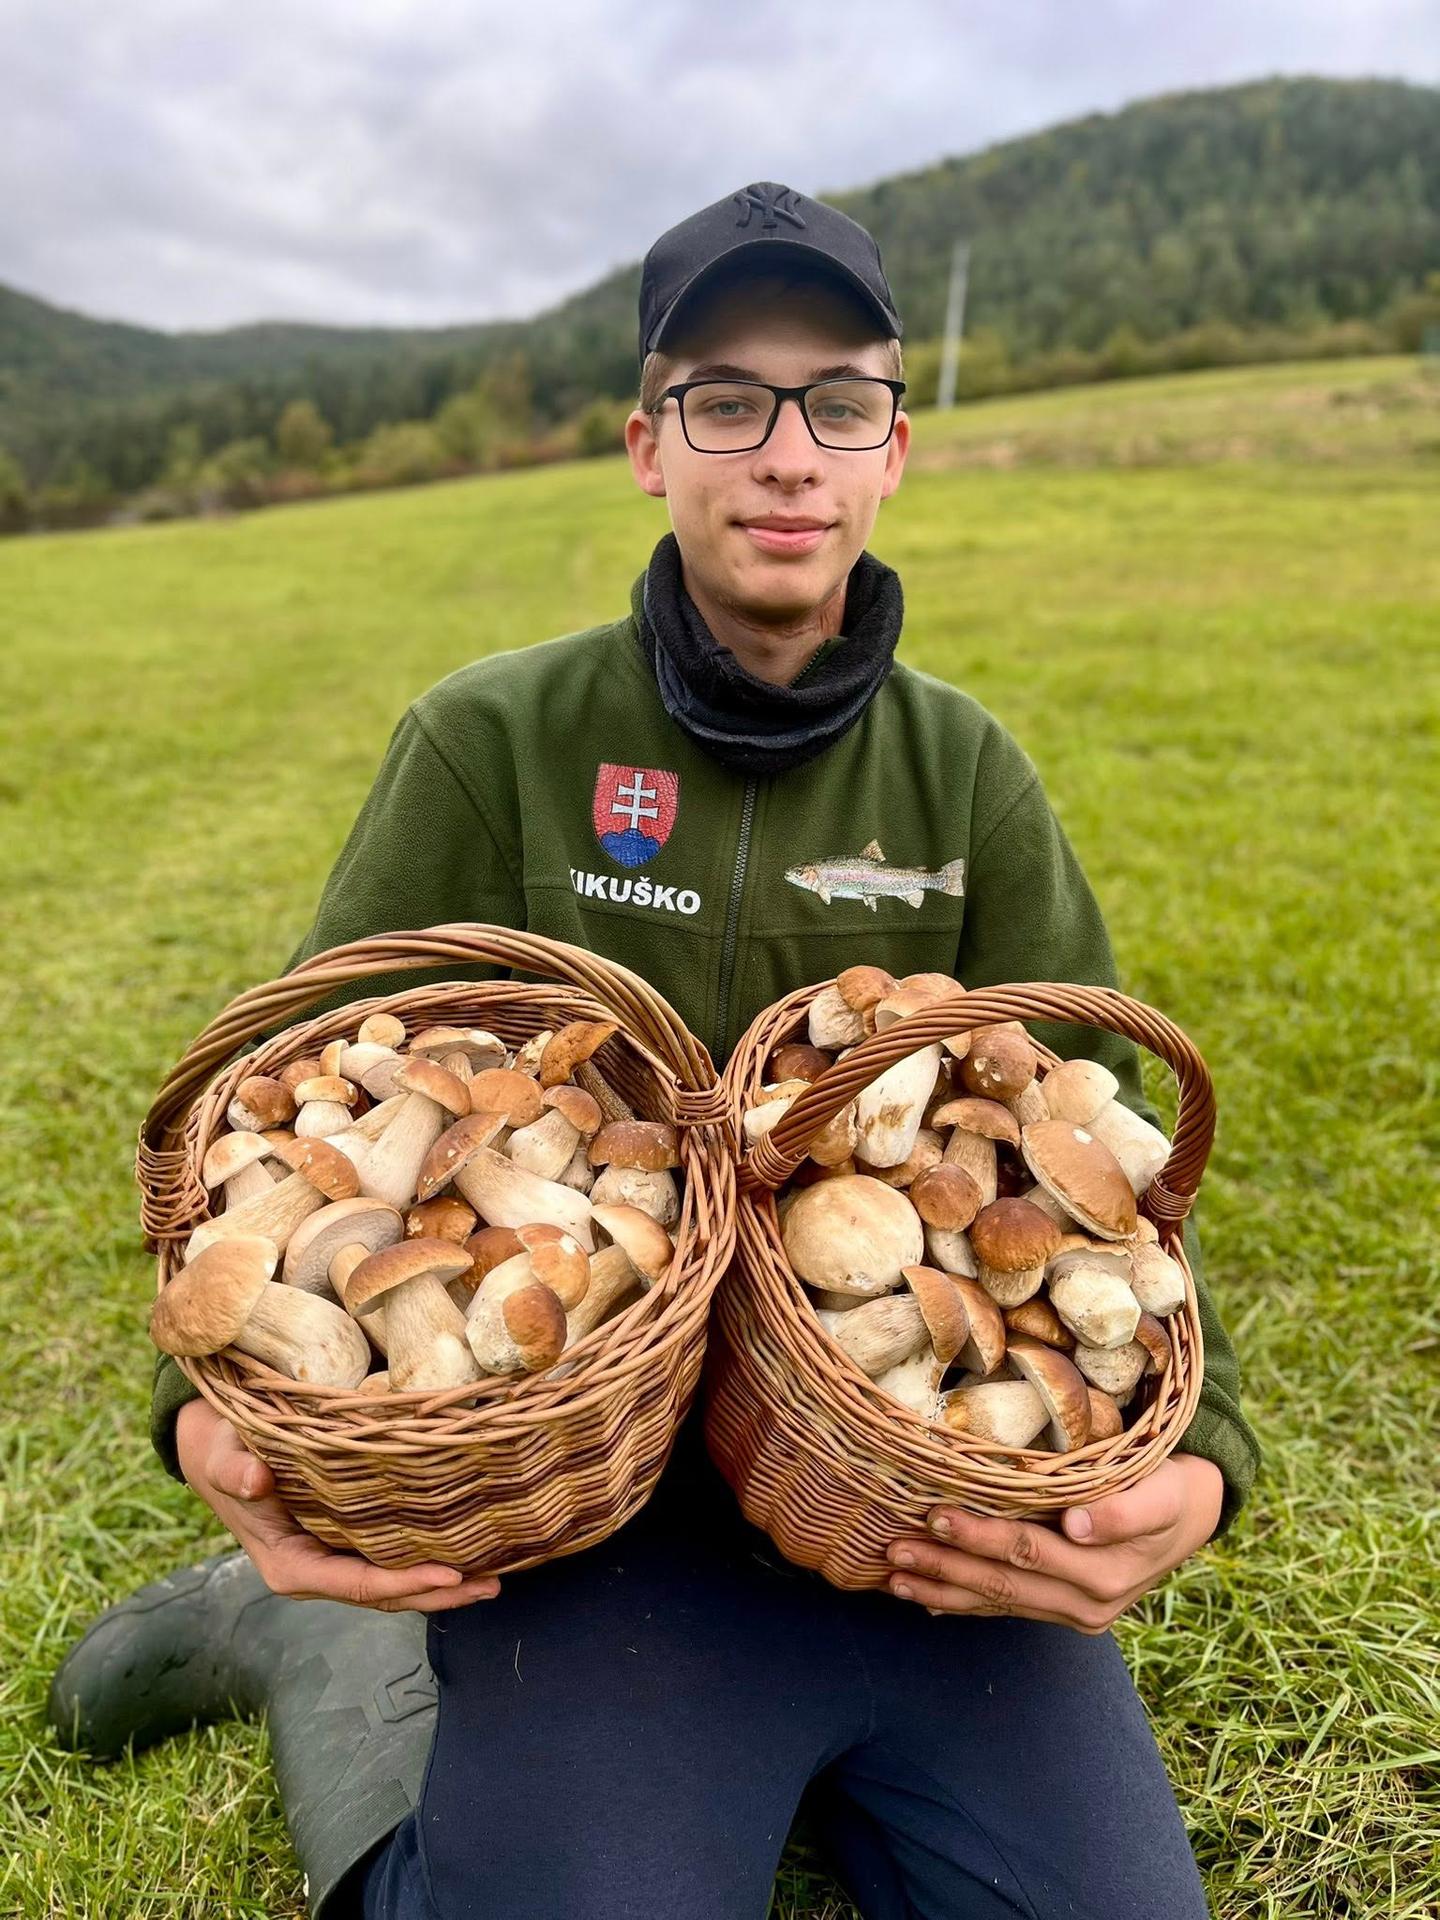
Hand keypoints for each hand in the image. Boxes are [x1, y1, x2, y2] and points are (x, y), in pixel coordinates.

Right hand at [176, 1397, 502, 1612]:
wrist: (221, 1449)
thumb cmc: (225, 1450)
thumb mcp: (223, 1457)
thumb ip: (235, 1471)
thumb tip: (255, 1479)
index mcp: (289, 1567)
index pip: (356, 1585)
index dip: (403, 1584)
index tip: (450, 1574)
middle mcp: (316, 1573)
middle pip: (385, 1596)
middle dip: (438, 1594)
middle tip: (492, 1585)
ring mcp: (333, 1561)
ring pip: (393, 1585)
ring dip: (442, 1584)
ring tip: (493, 1579)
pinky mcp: (346, 1542)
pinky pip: (390, 1560)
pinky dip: (427, 1561)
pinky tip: (466, 1551)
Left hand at [885, 1453, 1224, 1633]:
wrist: (1193, 1517)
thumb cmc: (1172, 1488)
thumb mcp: (1163, 1493)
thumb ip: (1124, 1511)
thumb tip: (1078, 1525)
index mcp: (1104, 1574)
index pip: (1028, 1552)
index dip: (980, 1537)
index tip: (937, 1515)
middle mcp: (1086, 1602)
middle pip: (1002, 1583)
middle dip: (945, 1567)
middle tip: (895, 1549)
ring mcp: (1072, 1611)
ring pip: (997, 1602)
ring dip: (943, 1589)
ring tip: (895, 1576)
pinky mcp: (1063, 1608)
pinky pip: (1007, 1608)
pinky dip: (964, 1604)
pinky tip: (927, 1598)